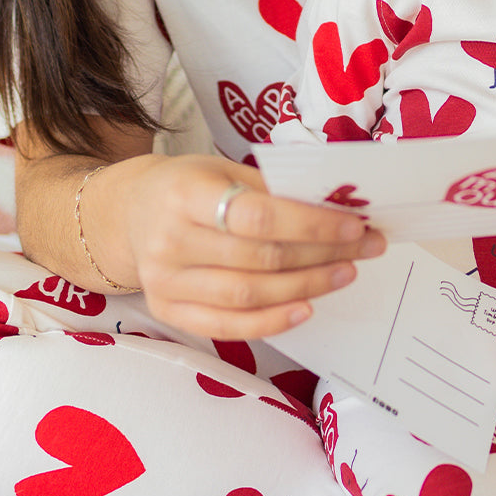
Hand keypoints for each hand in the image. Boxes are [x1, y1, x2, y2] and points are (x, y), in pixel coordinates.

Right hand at [116, 153, 385, 340]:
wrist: (130, 212)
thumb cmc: (189, 185)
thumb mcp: (224, 169)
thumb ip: (273, 187)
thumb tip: (338, 205)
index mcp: (185, 193)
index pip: (259, 216)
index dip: (311, 224)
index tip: (355, 224)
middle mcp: (170, 240)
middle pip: (260, 258)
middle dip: (323, 255)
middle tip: (366, 246)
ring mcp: (165, 282)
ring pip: (249, 295)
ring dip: (307, 286)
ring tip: (346, 272)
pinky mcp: (167, 312)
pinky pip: (227, 327)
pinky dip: (271, 322)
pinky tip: (307, 307)